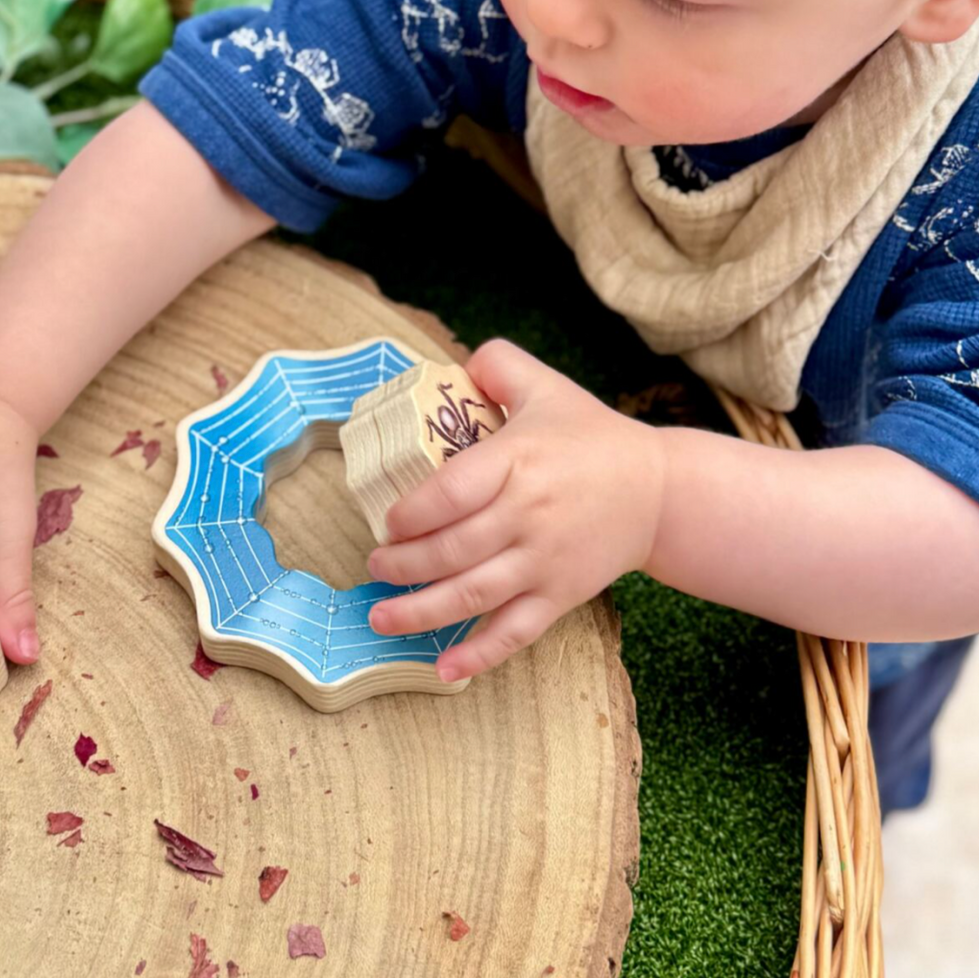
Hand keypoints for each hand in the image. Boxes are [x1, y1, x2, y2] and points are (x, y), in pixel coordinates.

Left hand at [366, 339, 665, 682]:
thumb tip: (453, 364)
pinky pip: (515, 632)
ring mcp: (545, 560)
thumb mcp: (546, 386)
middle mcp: (529, 514)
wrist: (659, 492)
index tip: (388, 522)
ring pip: (473, 595)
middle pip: (453, 549)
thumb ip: (497, 364)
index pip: (453, 491)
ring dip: (420, 611)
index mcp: (520, 459)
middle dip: (403, 565)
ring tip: (382, 616)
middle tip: (375, 566)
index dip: (412, 512)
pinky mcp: (561, 595)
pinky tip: (445, 670)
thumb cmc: (591, 437)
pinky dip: (479, 655)